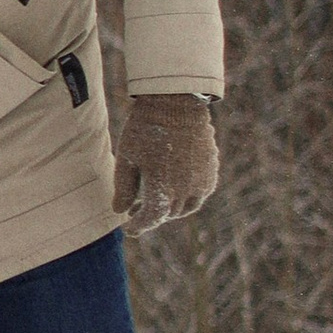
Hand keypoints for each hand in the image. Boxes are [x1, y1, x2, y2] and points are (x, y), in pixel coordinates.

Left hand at [114, 93, 218, 231]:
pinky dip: (188, 197)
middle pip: (167, 214)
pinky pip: (201, 193)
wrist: (176, 103)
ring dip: (171, 209)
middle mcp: (185, 190)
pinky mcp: (211, 170)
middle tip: (136, 209)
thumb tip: (120, 211)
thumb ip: (123, 188)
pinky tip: (175, 187)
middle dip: (151, 215)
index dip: (138, 226)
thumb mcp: (127, 158)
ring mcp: (201, 180)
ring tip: (155, 199)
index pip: (151, 219)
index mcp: (162, 190)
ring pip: (187, 207)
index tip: (128, 229)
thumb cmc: (145, 129)